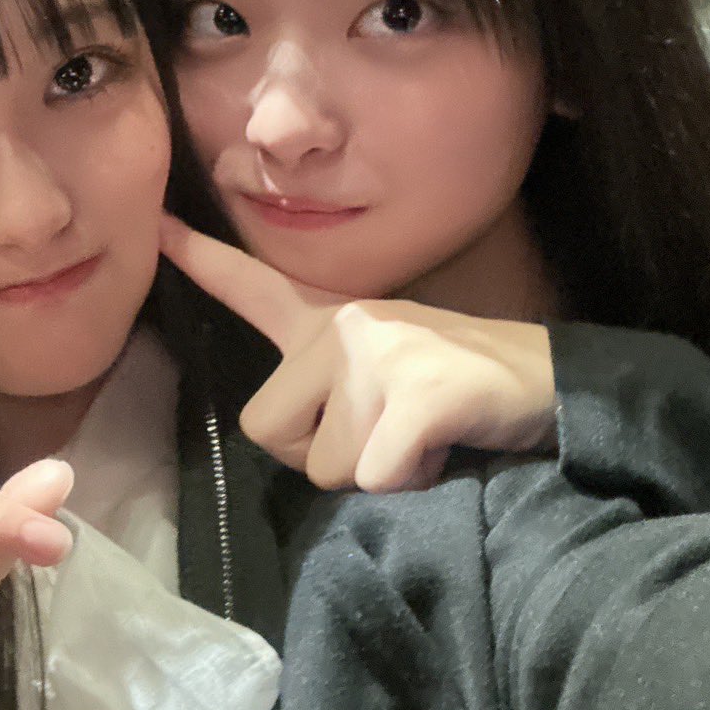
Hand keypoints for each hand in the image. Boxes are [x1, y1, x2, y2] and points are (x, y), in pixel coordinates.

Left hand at [160, 215, 557, 492]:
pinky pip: (374, 477)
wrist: (551, 383)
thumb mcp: (386, 368)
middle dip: (320, 454)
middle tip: (384, 434)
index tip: (158, 227)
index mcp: (333, 321)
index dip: (204, 261)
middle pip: (268, 431)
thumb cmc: (461, 392)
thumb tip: (292, 438)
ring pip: (323, 466)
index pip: (254, 288)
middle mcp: (346, 326)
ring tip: (422, 436)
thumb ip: (330, 386)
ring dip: (373, 473)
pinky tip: (444, 446)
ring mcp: (380, 354)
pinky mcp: (416, 394)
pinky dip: (410, 483)